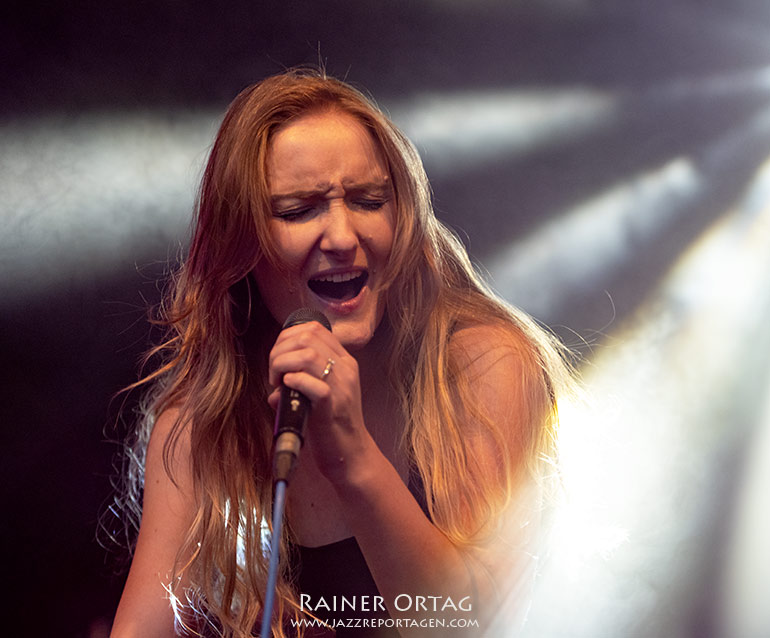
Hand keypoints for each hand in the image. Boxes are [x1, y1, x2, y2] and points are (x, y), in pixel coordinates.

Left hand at [267, 321, 374, 483]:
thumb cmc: (332, 425)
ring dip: (282, 364)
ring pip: (308, 355)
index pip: (314, 329)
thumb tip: (275, 389)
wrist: (351, 454)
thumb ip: (302, 382)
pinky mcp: (333, 406)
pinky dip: (294, 382)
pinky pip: (313, 384)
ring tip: (278, 382)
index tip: (278, 356)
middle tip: (274, 373)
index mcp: (345, 362)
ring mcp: (342, 386)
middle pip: (307, 337)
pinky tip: (287, 389)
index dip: (287, 337)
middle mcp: (346, 369)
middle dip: (280, 350)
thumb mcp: (322, 394)